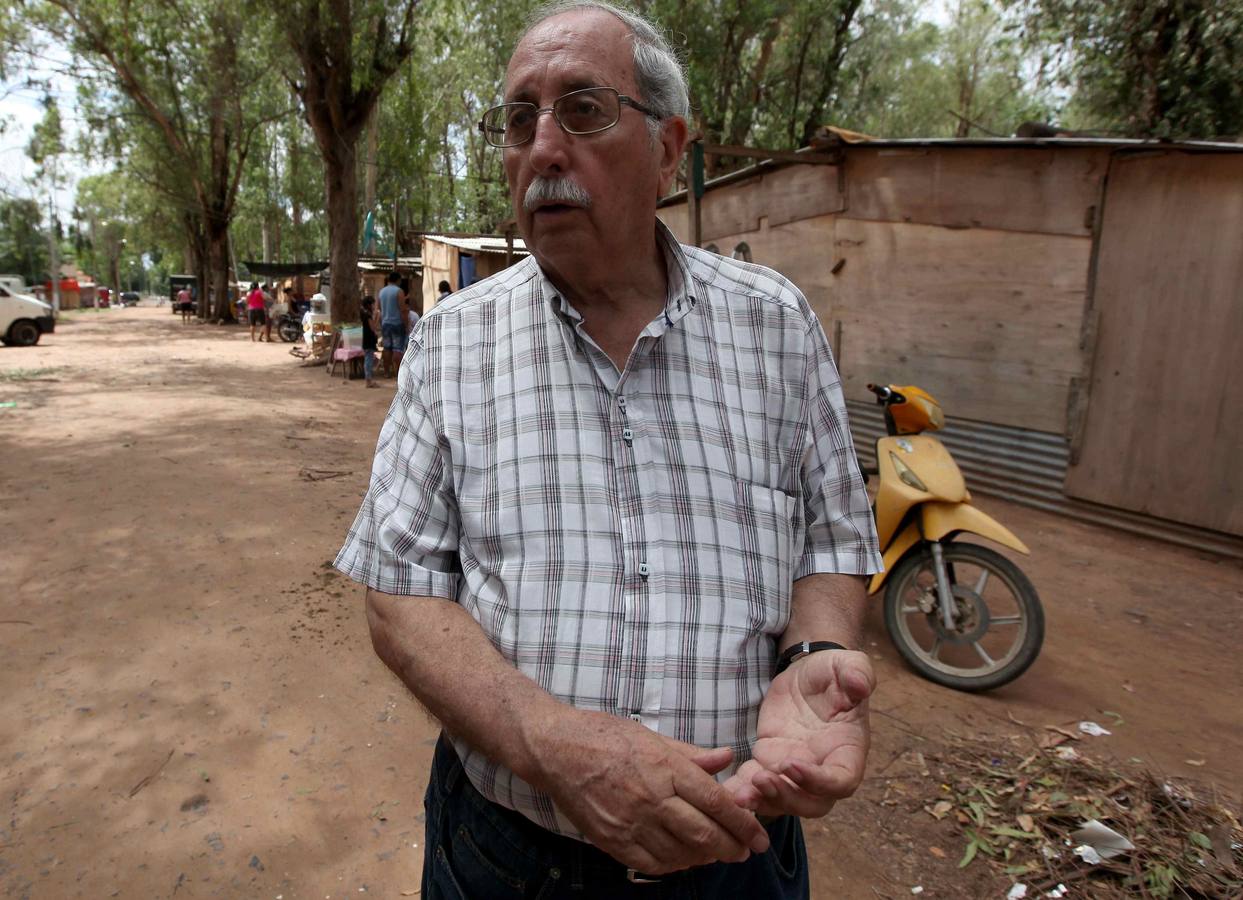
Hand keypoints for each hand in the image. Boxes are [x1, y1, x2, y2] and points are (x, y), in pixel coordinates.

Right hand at [535, 711, 770, 874]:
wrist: (556, 749)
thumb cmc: (605, 735)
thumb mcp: (652, 736)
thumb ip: (691, 755)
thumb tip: (727, 758)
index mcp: (665, 768)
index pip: (716, 802)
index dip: (743, 823)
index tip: (759, 836)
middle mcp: (651, 798)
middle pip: (704, 833)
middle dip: (732, 846)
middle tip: (746, 851)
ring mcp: (630, 822)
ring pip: (681, 854)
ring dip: (705, 857)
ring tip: (716, 853)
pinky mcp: (611, 840)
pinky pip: (652, 863)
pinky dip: (675, 865)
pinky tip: (684, 858)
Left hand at [723, 650, 873, 817]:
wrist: (807, 675)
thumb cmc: (832, 672)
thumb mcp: (847, 664)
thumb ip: (858, 673)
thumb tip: (860, 684)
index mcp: (848, 750)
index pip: (841, 781)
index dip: (819, 781)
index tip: (791, 764)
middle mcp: (824, 768)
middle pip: (811, 803)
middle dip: (786, 798)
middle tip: (761, 780)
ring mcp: (795, 770)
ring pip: (782, 801)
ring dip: (761, 802)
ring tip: (739, 795)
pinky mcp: (770, 762)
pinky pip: (756, 786)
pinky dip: (742, 791)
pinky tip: (725, 790)